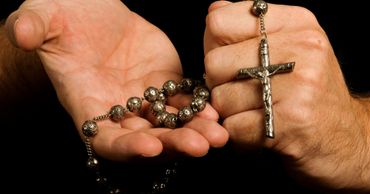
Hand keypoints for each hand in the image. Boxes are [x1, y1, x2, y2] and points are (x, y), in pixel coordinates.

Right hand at [5, 0, 227, 160]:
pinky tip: (217, 111)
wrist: (91, 11)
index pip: (105, 139)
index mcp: (86, 103)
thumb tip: (20, 32)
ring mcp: (143, 98)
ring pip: (170, 125)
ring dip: (194, 132)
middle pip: (146, 139)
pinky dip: (200, 107)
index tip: (150, 146)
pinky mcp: (163, 82)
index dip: (126, 148)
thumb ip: (31, 26)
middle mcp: (117, 109)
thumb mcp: (41, 17)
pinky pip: (184, 101)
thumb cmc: (61, 18)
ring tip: (218, 134)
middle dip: (173, 145)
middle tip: (201, 145)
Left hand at [204, 1, 369, 190]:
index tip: (232, 62)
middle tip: (246, 94)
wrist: (348, 137)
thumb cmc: (310, 92)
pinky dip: (240, 135)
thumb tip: (214, 10)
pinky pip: (233, 127)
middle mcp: (301, 47)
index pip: (219, 22)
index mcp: (296, 22)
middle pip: (214, 62)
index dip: (214, 47)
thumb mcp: (289, 47)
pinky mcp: (292, 121)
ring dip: (231, 113)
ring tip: (258, 112)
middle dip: (220, 85)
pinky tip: (263, 130)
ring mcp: (299, 85)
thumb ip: (249, 29)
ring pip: (220, 98)